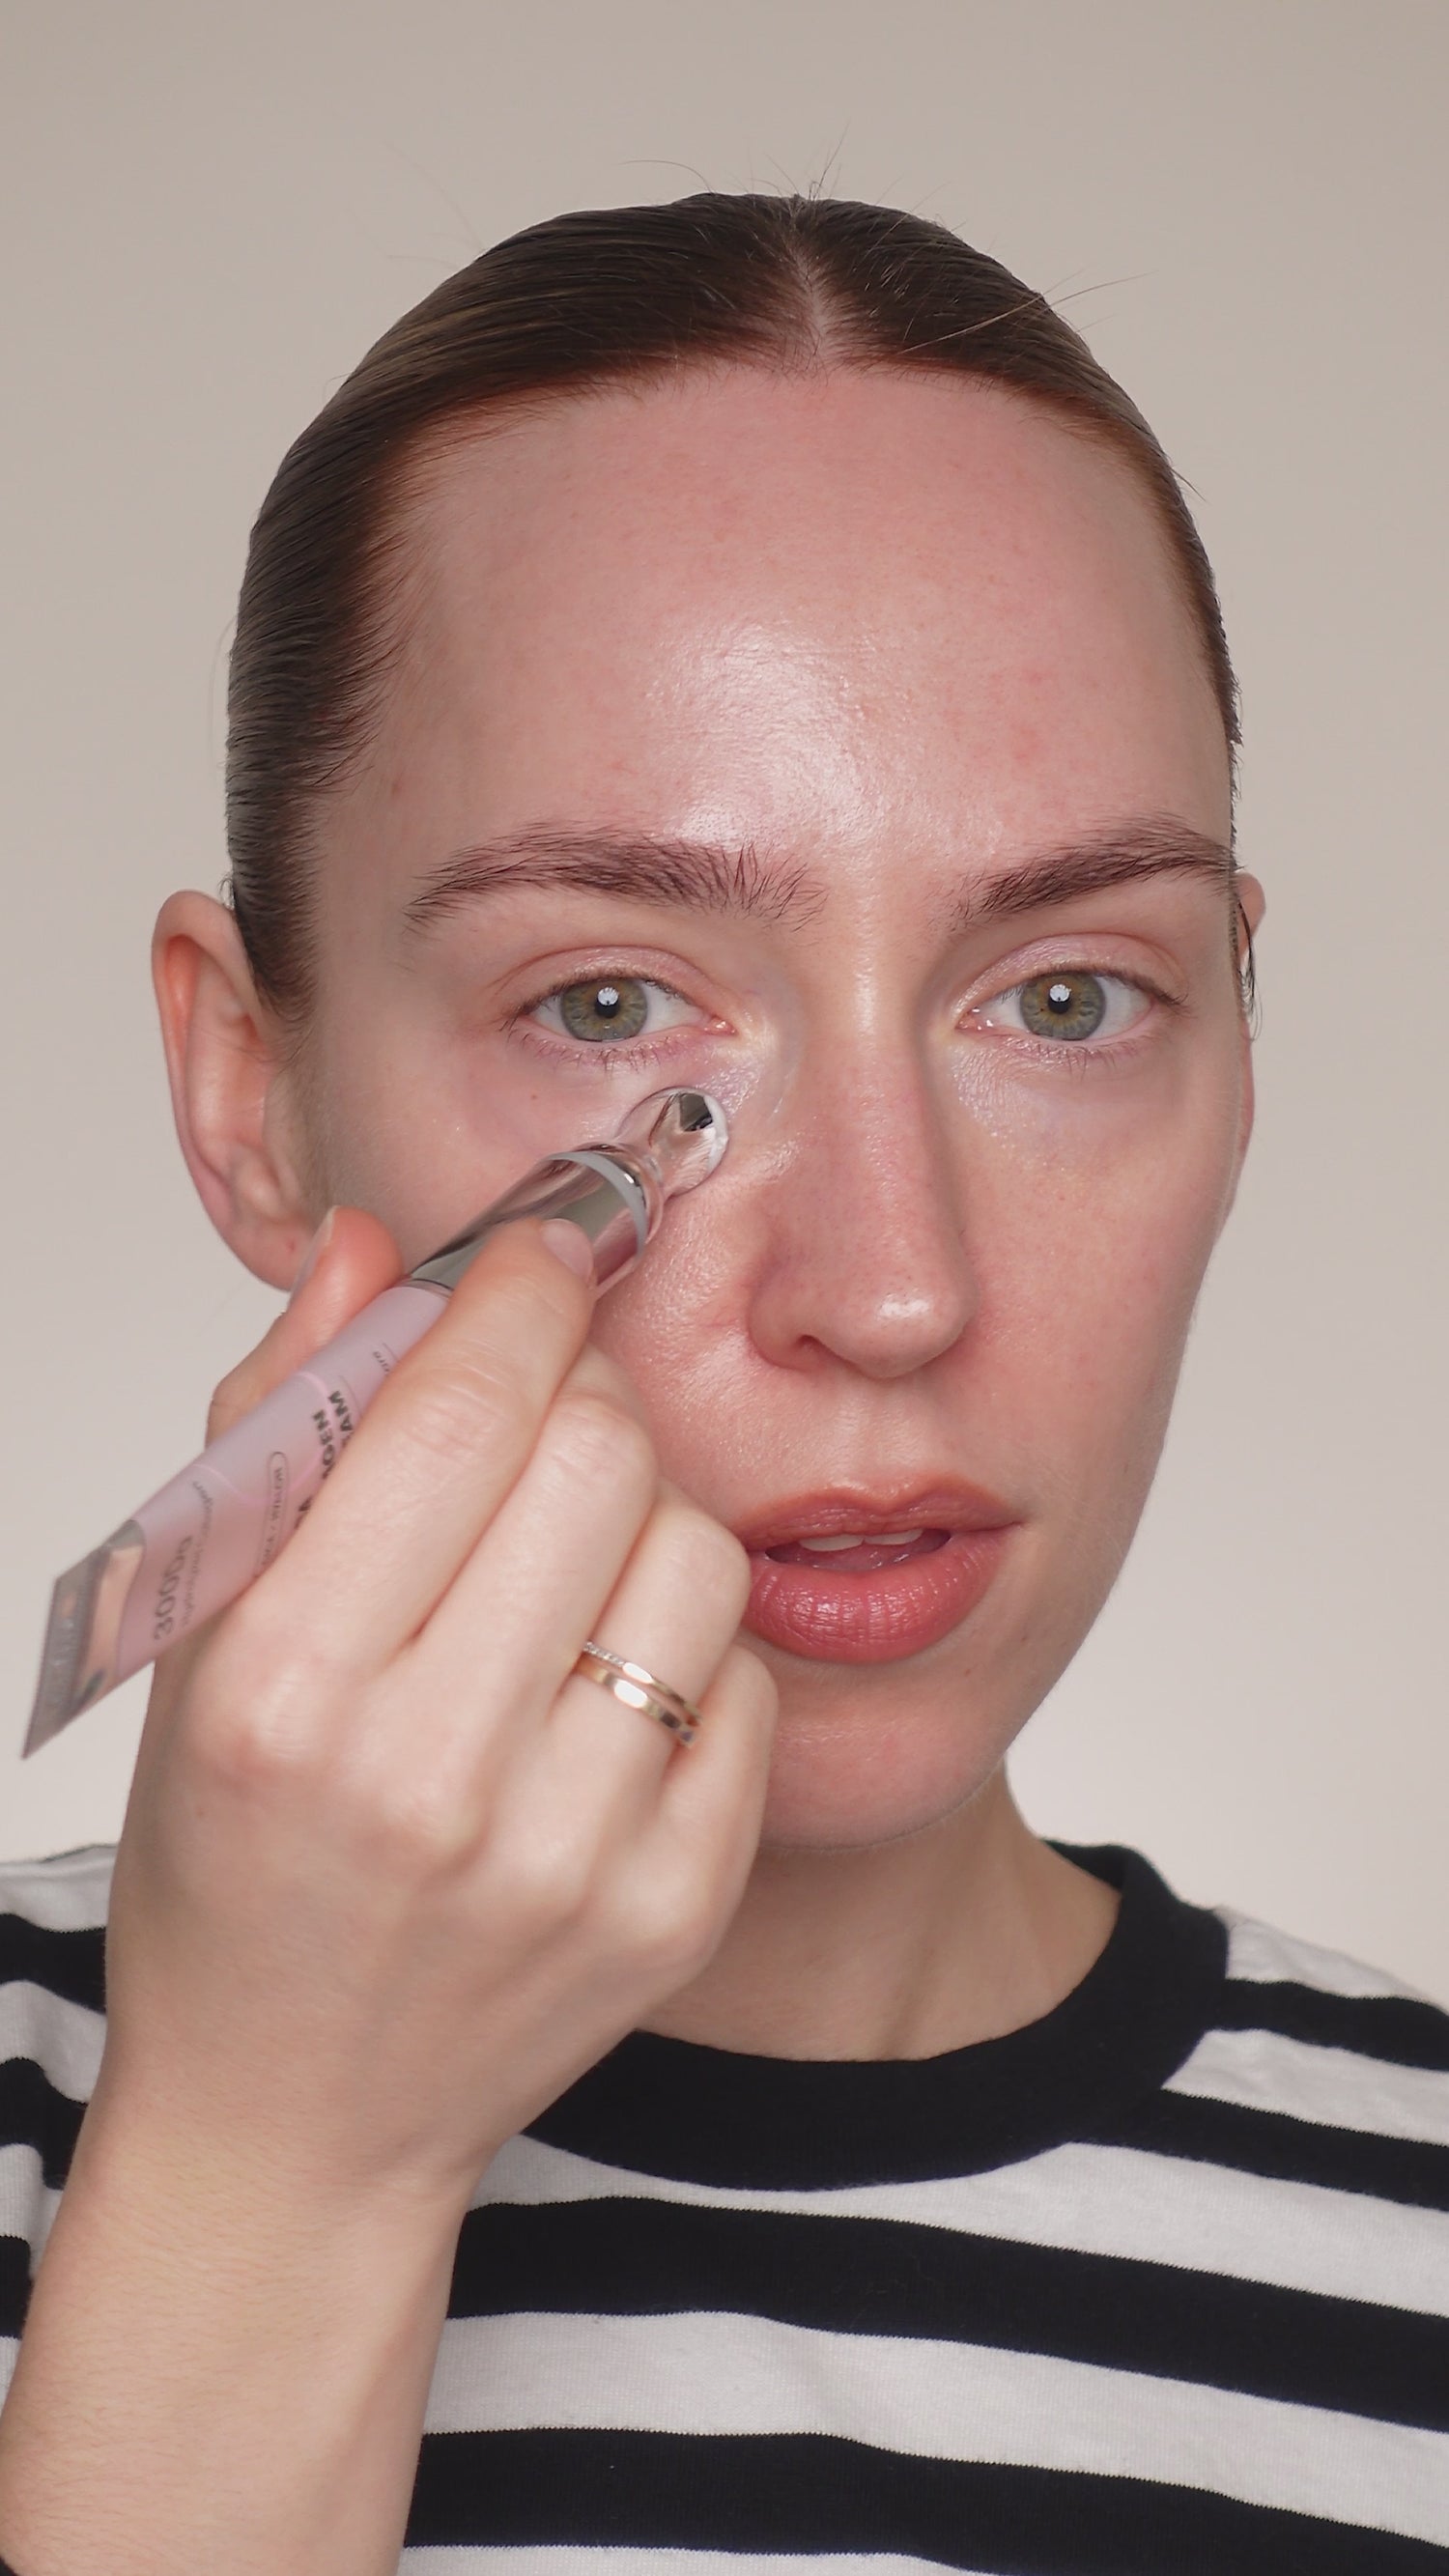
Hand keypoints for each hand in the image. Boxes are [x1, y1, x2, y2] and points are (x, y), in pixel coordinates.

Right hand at [96, 1206, 776, 2215]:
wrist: (293, 2118)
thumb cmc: (232, 1862)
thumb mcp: (201, 1643)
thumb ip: (281, 1425)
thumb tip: (366, 1248)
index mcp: (284, 1693)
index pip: (455, 1417)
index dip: (515, 1295)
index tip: (534, 1255)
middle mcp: (431, 1778)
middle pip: (600, 1459)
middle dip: (578, 1393)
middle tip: (540, 1418)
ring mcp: (569, 1853)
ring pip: (694, 1554)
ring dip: (639, 1517)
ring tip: (564, 1565)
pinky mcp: (672, 1905)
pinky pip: (745, 1683)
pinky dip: (683, 1650)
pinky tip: (602, 1685)